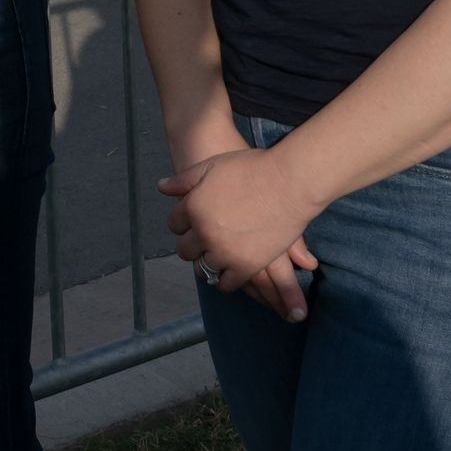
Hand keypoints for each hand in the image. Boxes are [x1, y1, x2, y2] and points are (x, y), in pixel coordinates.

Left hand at [159, 147, 320, 322]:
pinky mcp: (246, 267)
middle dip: (191, 245)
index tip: (192, 223)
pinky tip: (229, 271)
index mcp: (193, 207)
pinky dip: (224, 279)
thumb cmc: (251, 169)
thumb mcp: (212, 166)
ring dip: (207, 262)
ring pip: (203, 268)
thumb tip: (161, 186)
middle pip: (185, 250)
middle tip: (203, 241)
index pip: (174, 224)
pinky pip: (226, 283)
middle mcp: (204, 232)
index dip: (182, 223)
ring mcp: (225, 252)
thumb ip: (184, 180)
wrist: (289, 182)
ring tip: (216, 256)